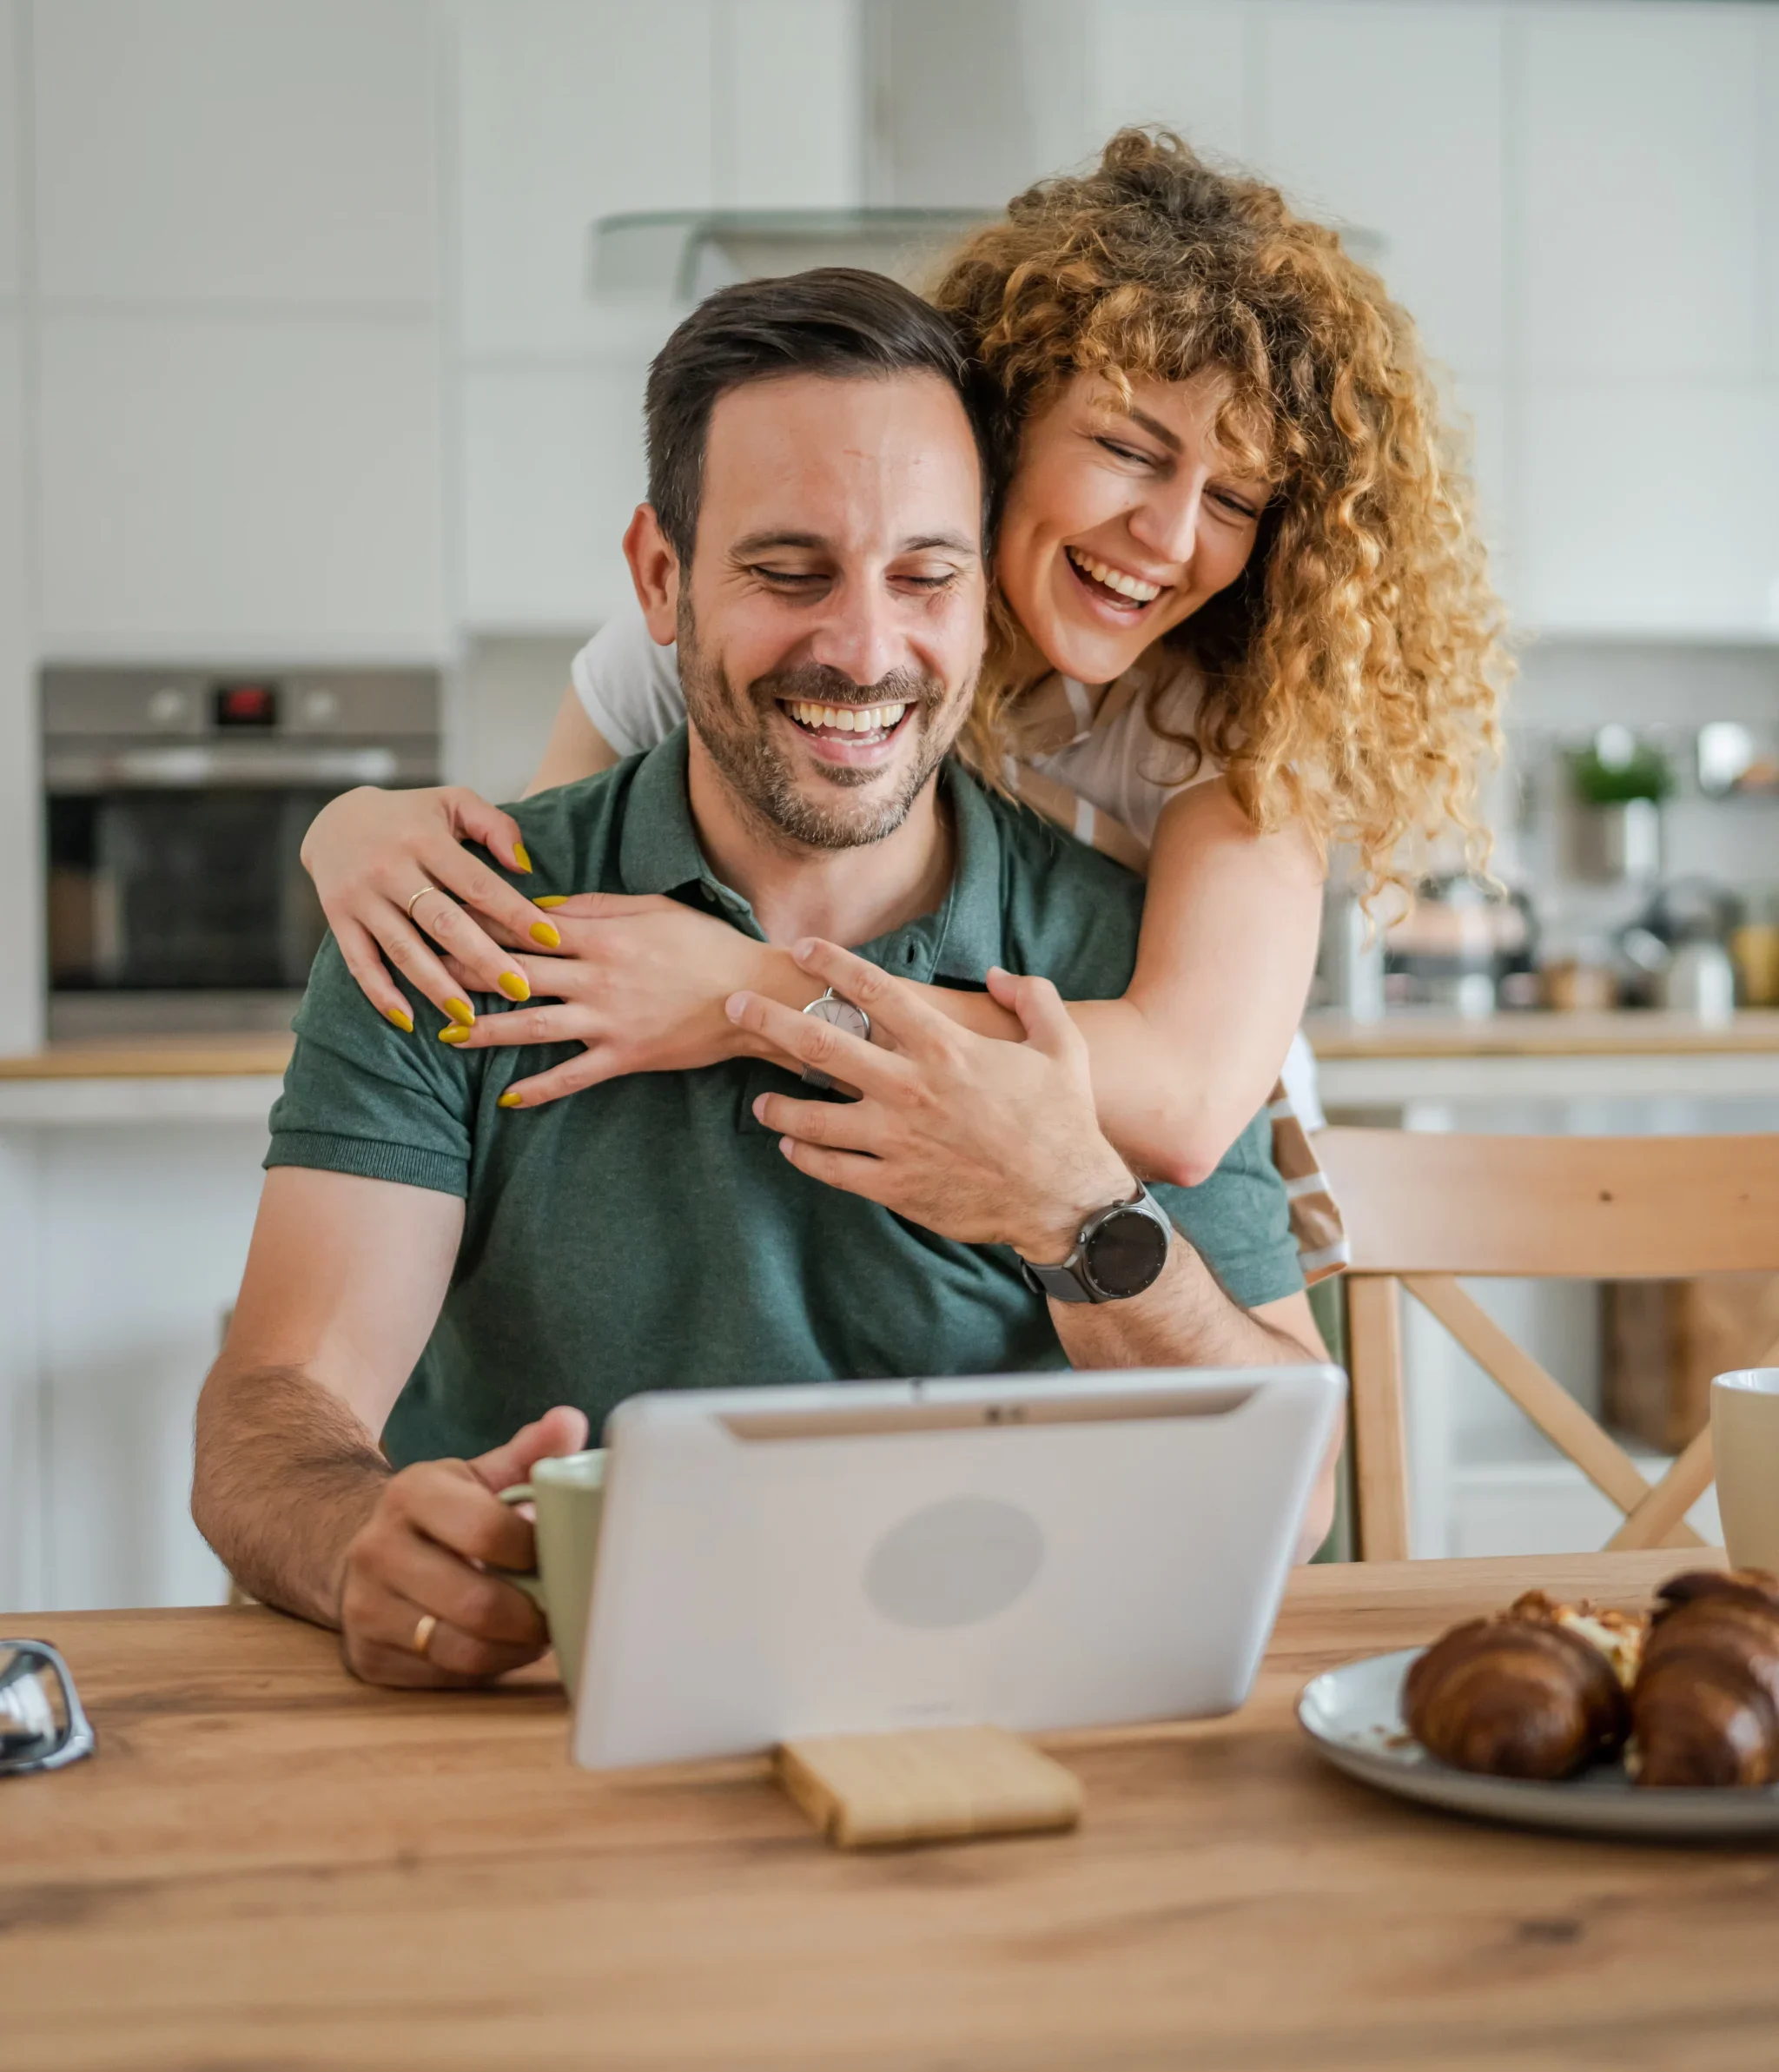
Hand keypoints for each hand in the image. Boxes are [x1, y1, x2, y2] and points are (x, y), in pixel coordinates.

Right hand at [300, 785, 559, 1031]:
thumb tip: (526, 867)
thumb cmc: (412, 815)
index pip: (477, 882)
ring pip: (403, 949)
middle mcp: (390, 868)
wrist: (334, 817)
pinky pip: (359, 962)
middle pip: (443, 922)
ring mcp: (361, 896)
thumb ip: (495, 826)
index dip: (515, 913)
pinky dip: (381, 994)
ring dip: (437, 986)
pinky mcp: (338, 918)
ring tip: (470, 1018)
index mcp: (425, 839)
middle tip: (519, 990)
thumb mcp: (453, 802)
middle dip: (484, 959)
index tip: (551, 940)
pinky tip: (408, 1021)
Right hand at [336, 1405, 588, 1687]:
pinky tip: (501, 1649)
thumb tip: (571, 1421)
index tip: (560, 1556)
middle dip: (532, 1616)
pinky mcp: (365, 1656)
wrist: (365, 1549)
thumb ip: (527, 1453)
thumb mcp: (477, 1476)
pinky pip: (442, 1678)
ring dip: (514, 1649)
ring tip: (538, 1634)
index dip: (535, 1551)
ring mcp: (365, 1607)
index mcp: (411, 1493)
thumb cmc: (443, 1514)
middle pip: (476, 1602)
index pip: (486, 1530)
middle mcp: (377, 1549)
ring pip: (460, 1650)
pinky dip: (484, 1670)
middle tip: (562, 1611)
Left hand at [437, 893, 780, 1105]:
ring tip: (446, 1036)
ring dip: (486, 1031)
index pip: (527, 925)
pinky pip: (573, 1076)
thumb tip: (539, 904)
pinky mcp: (625, 1055)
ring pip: (533, 1025)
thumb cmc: (706, 944)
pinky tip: (507, 1097)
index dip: (481, 922)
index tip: (444, 918)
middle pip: (517, 973)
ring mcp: (608, 1019)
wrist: (753, 994)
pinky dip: (539, 1089)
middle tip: (422, 972)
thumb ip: (594, 904)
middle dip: (465, 973)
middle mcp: (597, 976)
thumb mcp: (653, 907)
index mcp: (602, 934)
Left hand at [725, 939, 1135, 1259]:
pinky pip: (832, 1168)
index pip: (874, 992)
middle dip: (770, 1019)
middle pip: (820, 1044)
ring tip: (759, 1102)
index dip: (831, 964)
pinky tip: (791, 1148)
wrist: (1065, 1200)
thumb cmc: (1064, 1121)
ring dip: (777, 1106)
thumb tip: (996, 974)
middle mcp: (910, 1089)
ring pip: (812, 1117)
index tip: (800, 948)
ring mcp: (896, 1140)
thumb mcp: (1063, 1046)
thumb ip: (1032, 998)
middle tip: (736, 1006)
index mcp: (946, 1048)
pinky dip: (805, 1156)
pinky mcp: (894, 1185)